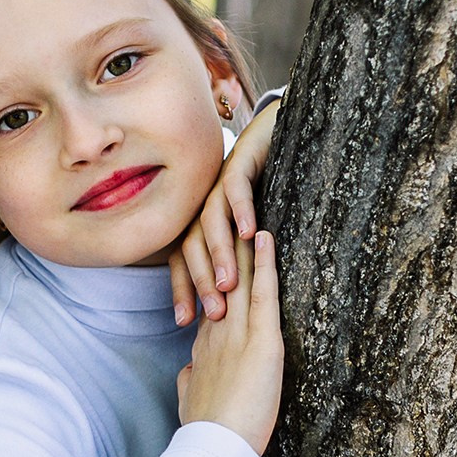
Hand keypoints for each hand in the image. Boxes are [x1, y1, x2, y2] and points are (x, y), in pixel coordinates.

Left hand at [169, 98, 280, 324]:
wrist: (273, 133)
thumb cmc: (265, 188)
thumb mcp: (248, 230)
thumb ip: (240, 260)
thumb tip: (237, 304)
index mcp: (201, 223)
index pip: (184, 262)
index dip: (182, 291)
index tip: (184, 323)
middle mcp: (203, 206)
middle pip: (193, 247)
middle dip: (201, 282)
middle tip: (214, 314)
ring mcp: (217, 184)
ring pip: (210, 223)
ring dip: (219, 254)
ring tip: (229, 282)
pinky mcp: (237, 163)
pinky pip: (235, 189)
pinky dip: (241, 211)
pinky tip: (251, 234)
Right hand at [176, 231, 282, 456]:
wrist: (213, 450)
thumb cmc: (204, 433)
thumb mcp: (190, 400)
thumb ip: (190, 380)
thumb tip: (189, 372)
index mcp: (204, 347)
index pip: (211, 300)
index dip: (212, 273)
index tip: (214, 250)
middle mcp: (217, 332)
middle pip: (221, 279)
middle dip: (225, 245)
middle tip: (226, 211)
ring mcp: (237, 333)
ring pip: (239, 277)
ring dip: (243, 242)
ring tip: (246, 208)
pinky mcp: (262, 342)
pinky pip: (263, 293)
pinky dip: (266, 263)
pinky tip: (266, 236)